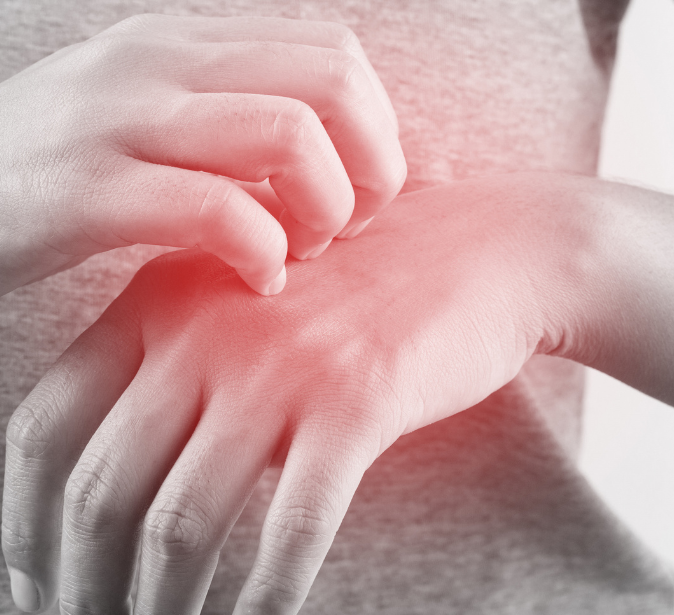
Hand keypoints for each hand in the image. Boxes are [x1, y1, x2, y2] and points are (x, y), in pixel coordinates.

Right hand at [0, 14, 405, 296]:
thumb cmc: (67, 175)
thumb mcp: (155, 122)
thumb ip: (238, 118)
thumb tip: (346, 152)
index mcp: (185, 44)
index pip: (337, 54)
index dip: (375, 130)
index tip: (358, 192)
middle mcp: (158, 64)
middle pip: (333, 85)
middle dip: (371, 170)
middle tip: (346, 228)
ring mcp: (118, 120)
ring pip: (290, 136)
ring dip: (324, 211)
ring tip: (299, 253)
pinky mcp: (85, 193)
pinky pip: (221, 213)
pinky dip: (264, 256)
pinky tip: (256, 281)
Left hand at [1, 172, 598, 614]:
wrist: (485, 245)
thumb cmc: (369, 276)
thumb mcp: (252, 289)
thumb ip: (181, 349)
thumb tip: (124, 464)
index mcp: (161, 301)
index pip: (45, 426)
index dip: (22, 521)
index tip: (33, 585)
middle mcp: (205, 333)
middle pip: (102, 491)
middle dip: (87, 589)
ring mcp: (281, 368)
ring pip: (181, 523)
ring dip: (161, 611)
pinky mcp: (357, 405)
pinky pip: (292, 527)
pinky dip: (267, 595)